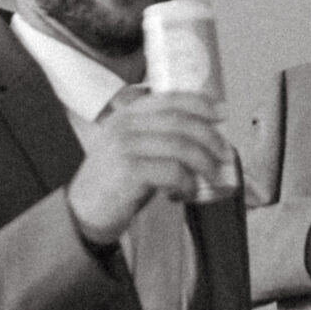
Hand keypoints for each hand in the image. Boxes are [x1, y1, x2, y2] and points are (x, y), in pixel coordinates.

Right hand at [65, 90, 225, 244]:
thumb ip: (160, 138)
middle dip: (210, 136)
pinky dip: (187, 182)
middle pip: (180, 121)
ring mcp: (125, 146)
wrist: (85, 210)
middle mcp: (125, 125)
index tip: (222, 113)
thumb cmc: (117, 181)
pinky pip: (171, 171)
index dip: (200, 103)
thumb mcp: (135, 149)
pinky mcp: (128, 171)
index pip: (169, 98)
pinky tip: (187, 192)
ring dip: (204, 162)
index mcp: (128, 114)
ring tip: (213, 176)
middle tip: (225, 154)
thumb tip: (207, 139)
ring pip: (179, 146)